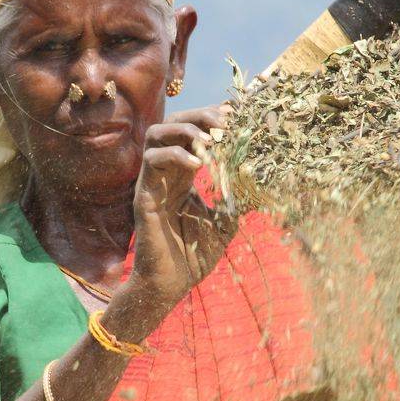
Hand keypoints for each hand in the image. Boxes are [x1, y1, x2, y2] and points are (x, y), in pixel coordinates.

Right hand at [123, 104, 237, 326]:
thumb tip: (256, 177)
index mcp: (183, 176)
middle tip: (224, 120)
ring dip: (185, 129)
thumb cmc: (194, 257)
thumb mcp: (225, 222)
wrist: (170, 284)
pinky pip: (152, 161)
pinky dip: (176, 156)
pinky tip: (199, 166)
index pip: (193, 133)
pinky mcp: (143, 195)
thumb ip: (236, 198)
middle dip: (199, 116)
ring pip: (157, 134)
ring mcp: (152, 181)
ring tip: (210, 140)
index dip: (211, 120)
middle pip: (174, 123)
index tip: (236, 116)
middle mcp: (166, 173)